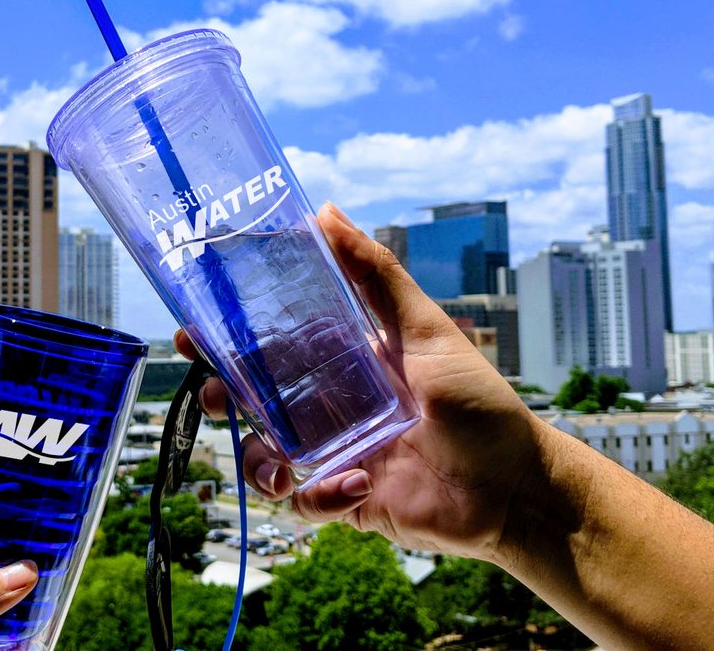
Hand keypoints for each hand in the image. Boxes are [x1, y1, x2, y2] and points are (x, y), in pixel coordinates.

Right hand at [176, 202, 540, 561]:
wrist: (516, 486)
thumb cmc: (479, 402)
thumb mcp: (424, 330)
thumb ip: (375, 273)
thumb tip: (326, 212)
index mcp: (343, 361)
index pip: (271, 344)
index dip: (230, 339)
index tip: (197, 330)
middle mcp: (331, 405)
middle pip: (254, 398)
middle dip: (224, 395)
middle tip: (212, 391)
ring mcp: (335, 453)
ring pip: (265, 454)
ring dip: (257, 459)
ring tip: (274, 464)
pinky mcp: (346, 500)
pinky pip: (305, 502)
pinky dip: (317, 497)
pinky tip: (355, 486)